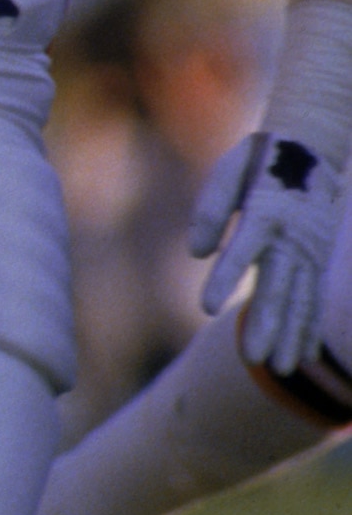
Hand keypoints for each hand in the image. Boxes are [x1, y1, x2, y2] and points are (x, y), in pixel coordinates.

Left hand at [192, 132, 345, 375]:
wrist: (311, 144)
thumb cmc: (258, 160)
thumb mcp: (229, 172)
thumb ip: (212, 210)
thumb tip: (197, 253)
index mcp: (267, 213)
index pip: (242, 251)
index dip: (226, 278)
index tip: (206, 307)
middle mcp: (294, 237)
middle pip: (280, 286)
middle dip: (268, 324)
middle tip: (255, 360)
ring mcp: (311, 249)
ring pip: (303, 298)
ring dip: (293, 334)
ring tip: (281, 369)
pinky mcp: (318, 257)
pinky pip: (314, 296)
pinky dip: (309, 325)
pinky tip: (304, 355)